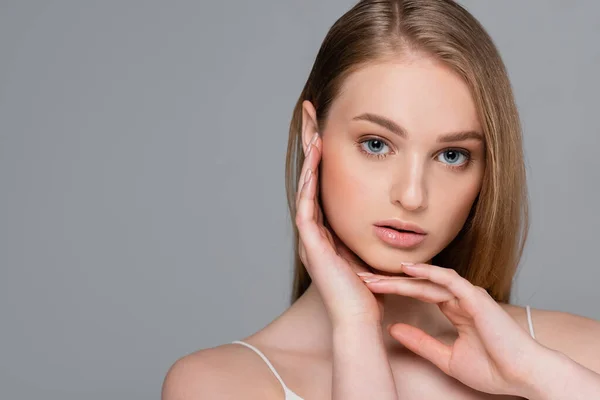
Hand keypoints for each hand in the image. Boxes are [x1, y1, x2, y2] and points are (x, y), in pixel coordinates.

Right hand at [295, 132, 382, 326]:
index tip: (325, 133)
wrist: (360, 319)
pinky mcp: (311, 245)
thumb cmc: (369, 291)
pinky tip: (314, 163)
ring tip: (312, 132)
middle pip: (309, 182)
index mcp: (326, 232)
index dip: (322, 161)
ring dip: (308, 161)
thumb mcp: (369, 252)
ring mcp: (310, 238)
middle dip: (310, 150)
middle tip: (310, 120)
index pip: (322, 187)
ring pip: (304, 190)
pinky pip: (306, 208)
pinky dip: (309, 184)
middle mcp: (314, 231)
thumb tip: (386, 217)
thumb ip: (368, 234)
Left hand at [358, 263, 544, 396]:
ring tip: (373, 277)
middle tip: (360, 278)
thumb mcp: (446, 358)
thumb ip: (421, 342)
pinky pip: (449, 280)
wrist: (524, 377)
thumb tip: (392, 329)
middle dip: (388, 282)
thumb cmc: (493, 370)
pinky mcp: (476, 298)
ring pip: (427, 280)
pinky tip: (407, 270)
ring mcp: (468, 296)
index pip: (417, 293)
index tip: (368, 290)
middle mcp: (460, 298)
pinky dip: (428, 273)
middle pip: (417, 284)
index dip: (392, 291)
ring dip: (399, 278)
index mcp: (455, 309)